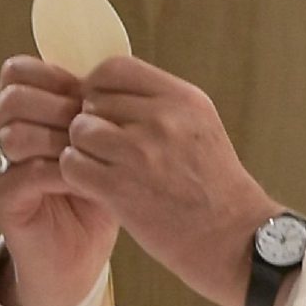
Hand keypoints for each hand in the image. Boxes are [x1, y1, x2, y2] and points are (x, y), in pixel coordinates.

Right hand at [0, 56, 118, 305]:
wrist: (77, 256)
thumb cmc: (91, 195)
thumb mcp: (98, 144)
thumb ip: (94, 110)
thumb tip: (112, 70)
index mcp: (17, 112)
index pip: (18, 71)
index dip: (55, 75)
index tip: (90, 94)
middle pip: (12, 96)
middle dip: (58, 106)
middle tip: (92, 126)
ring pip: (14, 133)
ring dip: (57, 138)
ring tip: (89, 154)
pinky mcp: (0, 199)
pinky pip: (24, 173)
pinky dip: (61, 172)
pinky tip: (86, 180)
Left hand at [58, 57, 281, 305]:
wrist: (232, 237)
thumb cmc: (214, 187)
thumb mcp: (200, 127)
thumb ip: (161, 105)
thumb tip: (110, 92)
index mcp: (182, 98)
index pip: (115, 68)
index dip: (97, 87)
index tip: (100, 109)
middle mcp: (162, 119)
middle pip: (93, 100)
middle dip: (90, 122)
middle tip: (102, 148)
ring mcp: (140, 153)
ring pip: (79, 131)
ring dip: (81, 149)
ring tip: (98, 167)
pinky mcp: (120, 188)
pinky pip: (73, 165)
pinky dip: (75, 174)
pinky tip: (92, 185)